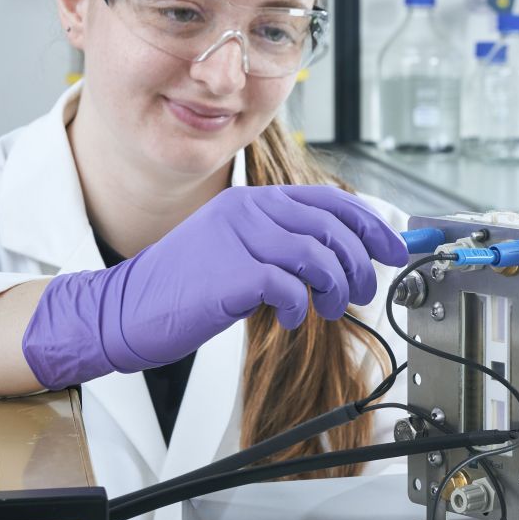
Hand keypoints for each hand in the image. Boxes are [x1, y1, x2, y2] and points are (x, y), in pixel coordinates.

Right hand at [22, 185, 408, 389]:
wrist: (125, 308)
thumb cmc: (181, 286)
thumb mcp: (233, 249)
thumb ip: (279, 243)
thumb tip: (339, 256)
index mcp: (249, 200)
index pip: (327, 200)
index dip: (369, 223)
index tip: (393, 247)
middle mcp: (246, 211)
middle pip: (330, 225)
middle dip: (360, 261)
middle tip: (364, 290)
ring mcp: (238, 239)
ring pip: (317, 255)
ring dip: (336, 287)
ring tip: (330, 308)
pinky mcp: (231, 274)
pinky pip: (290, 287)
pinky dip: (301, 308)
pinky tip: (291, 319)